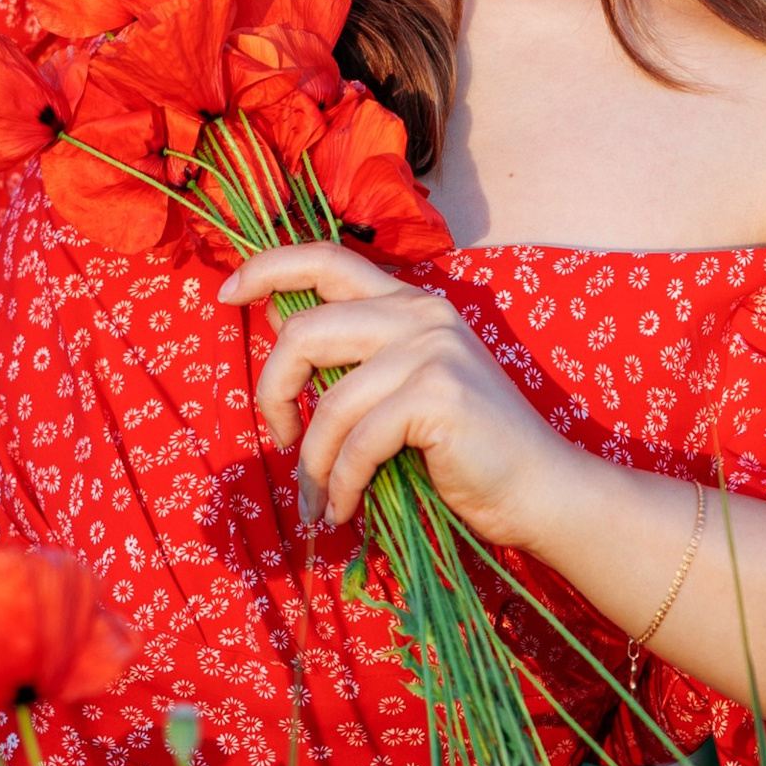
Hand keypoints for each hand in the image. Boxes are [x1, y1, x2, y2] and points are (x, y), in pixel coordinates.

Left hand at [219, 241, 579, 545]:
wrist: (539, 488)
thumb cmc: (465, 448)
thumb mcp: (403, 387)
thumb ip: (354, 357)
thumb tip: (277, 329)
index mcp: (409, 303)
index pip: (326, 258)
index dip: (267, 267)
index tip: (226, 294)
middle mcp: (420, 314)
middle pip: (304, 332)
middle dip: (273, 392)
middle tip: (279, 438)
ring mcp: (432, 351)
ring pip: (329, 402)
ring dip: (311, 462)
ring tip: (317, 498)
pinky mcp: (438, 396)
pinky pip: (357, 444)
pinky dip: (341, 484)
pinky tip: (344, 507)